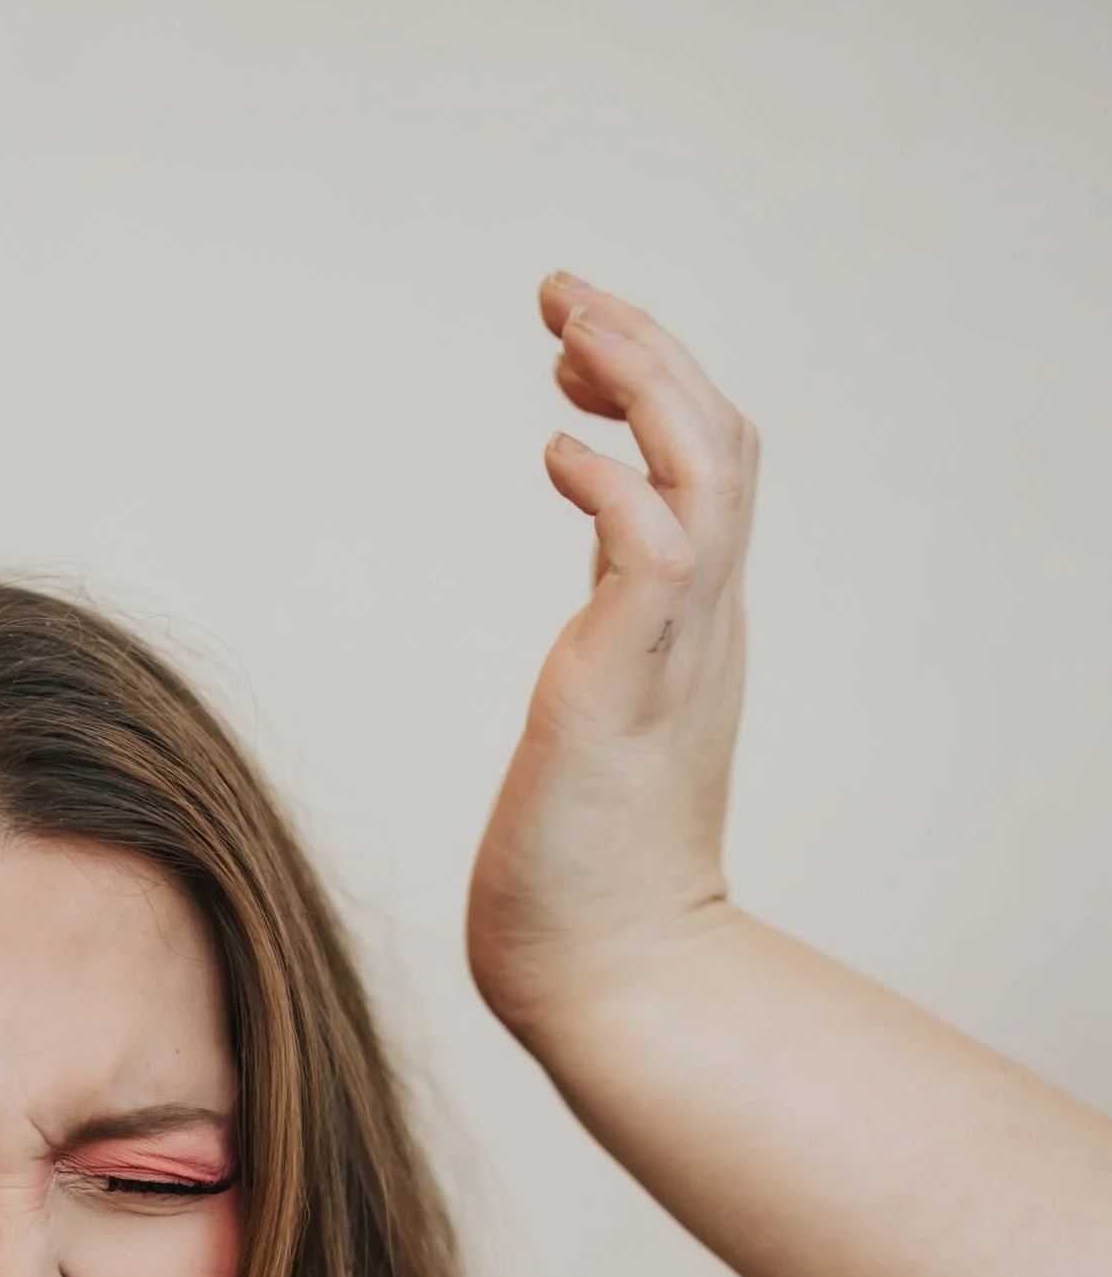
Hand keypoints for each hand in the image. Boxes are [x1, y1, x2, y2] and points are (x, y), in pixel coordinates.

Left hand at [466, 276, 757, 1048]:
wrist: (609, 980)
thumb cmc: (583, 885)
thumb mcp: (599, 734)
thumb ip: (606, 669)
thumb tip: (585, 664)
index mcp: (693, 631)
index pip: (710, 469)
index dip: (655, 389)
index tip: (575, 352)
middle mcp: (703, 627)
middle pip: (720, 437)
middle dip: (649, 348)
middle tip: (564, 296)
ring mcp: (674, 654)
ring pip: (704, 467)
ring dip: (641, 380)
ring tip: (567, 330)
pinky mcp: (625, 689)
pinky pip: (654, 550)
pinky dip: (612, 484)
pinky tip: (555, 453)